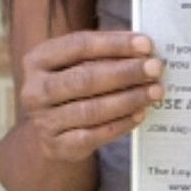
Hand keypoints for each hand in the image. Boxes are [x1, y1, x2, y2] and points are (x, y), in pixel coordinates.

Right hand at [19, 30, 163, 162]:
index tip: (146, 44)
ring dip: (128, 99)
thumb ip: (105, 53)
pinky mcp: (56, 146)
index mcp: (38, 59)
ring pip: (91, 109)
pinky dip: (120, 124)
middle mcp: (34, 90)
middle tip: (155, 68)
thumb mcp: (78, 62)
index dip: (115, 44)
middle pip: (85, 78)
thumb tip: (144, 49)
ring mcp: (43, 121)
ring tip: (154, 91)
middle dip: (126, 72)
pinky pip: (93, 135)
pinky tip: (139, 114)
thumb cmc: (73, 84)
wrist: (51, 128)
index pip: (79, 45)